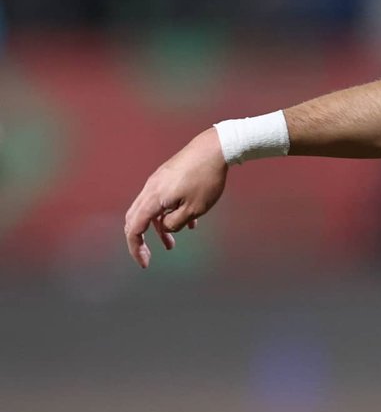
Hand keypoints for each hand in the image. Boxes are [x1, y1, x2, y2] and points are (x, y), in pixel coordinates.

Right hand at [124, 129, 228, 267]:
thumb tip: (165, 228)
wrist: (215, 148)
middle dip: (140, 240)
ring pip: (152, 210)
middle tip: (149, 256)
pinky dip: (170, 214)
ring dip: (159, 228)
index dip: (136, 248)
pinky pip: (164, 200)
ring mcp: (159, 181)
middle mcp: (150, 189)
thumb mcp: (194, 209)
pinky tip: (190, 223)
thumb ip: (175, 223)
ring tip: (171, 245)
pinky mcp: (169, 176)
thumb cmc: (206, 179)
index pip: (134, 229)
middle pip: (136, 218)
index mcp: (153, 198)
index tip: (145, 263)